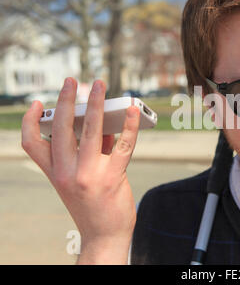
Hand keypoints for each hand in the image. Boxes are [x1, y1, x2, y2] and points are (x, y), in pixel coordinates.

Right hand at [21, 78, 139, 263]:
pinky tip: (132, 111)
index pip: (31, 144)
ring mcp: (88, 175)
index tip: (38, 103)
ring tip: (100, 85)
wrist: (105, 236)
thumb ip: (89, 150)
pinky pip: (122, 145)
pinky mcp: (112, 178)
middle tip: (73, 80)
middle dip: (65, 100)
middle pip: (60, 128)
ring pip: (91, 130)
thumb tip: (104, 121)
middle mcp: (66, 173)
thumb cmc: (94, 205)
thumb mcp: (81, 179)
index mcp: (54, 173)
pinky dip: (128, 125)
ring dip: (95, 103)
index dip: (30, 121)